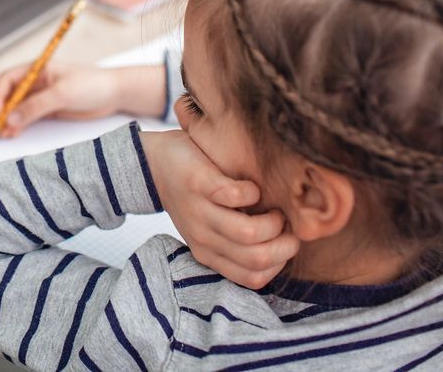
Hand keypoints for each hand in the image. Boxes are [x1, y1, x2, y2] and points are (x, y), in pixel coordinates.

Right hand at [0, 64, 127, 138]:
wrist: (113, 94)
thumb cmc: (92, 84)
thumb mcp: (62, 94)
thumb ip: (35, 106)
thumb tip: (11, 118)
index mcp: (36, 70)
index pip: (7, 80)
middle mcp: (35, 82)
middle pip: (8, 95)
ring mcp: (40, 97)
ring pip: (16, 108)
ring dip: (8, 120)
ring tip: (5, 134)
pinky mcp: (47, 110)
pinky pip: (27, 117)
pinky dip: (18, 125)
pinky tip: (14, 133)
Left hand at [141, 129, 299, 288]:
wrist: (156, 164)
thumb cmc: (195, 197)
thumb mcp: (212, 229)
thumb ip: (238, 242)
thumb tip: (286, 246)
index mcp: (209, 254)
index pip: (254, 279)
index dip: (280, 263)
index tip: (286, 242)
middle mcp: (203, 239)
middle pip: (257, 259)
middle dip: (285, 245)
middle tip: (286, 226)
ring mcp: (199, 212)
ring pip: (249, 233)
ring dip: (273, 221)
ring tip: (273, 209)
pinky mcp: (198, 184)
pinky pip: (235, 196)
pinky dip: (252, 192)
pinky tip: (251, 187)